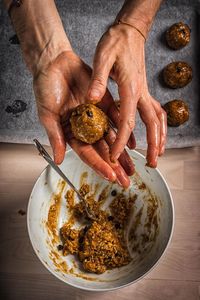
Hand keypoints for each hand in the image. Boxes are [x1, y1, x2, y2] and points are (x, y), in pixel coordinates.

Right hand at [33, 51, 134, 187]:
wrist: (55, 64)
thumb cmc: (46, 89)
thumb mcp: (48, 115)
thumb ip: (56, 137)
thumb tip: (59, 159)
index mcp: (71, 134)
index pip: (87, 154)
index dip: (99, 166)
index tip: (111, 177)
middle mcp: (85, 129)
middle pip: (102, 151)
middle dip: (114, 166)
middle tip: (126, 181)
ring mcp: (96, 118)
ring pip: (112, 139)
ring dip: (122, 154)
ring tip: (132, 168)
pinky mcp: (105, 104)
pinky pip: (117, 120)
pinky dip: (125, 132)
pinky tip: (133, 144)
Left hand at [87, 24, 166, 166]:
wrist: (129, 31)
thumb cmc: (116, 42)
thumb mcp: (102, 57)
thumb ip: (98, 79)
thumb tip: (91, 100)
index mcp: (130, 89)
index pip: (127, 122)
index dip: (121, 141)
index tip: (116, 156)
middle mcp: (141, 93)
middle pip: (152, 124)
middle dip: (153, 145)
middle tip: (152, 163)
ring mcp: (145, 92)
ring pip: (158, 118)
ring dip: (161, 137)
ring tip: (159, 153)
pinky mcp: (144, 90)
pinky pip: (155, 111)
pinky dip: (158, 125)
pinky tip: (155, 132)